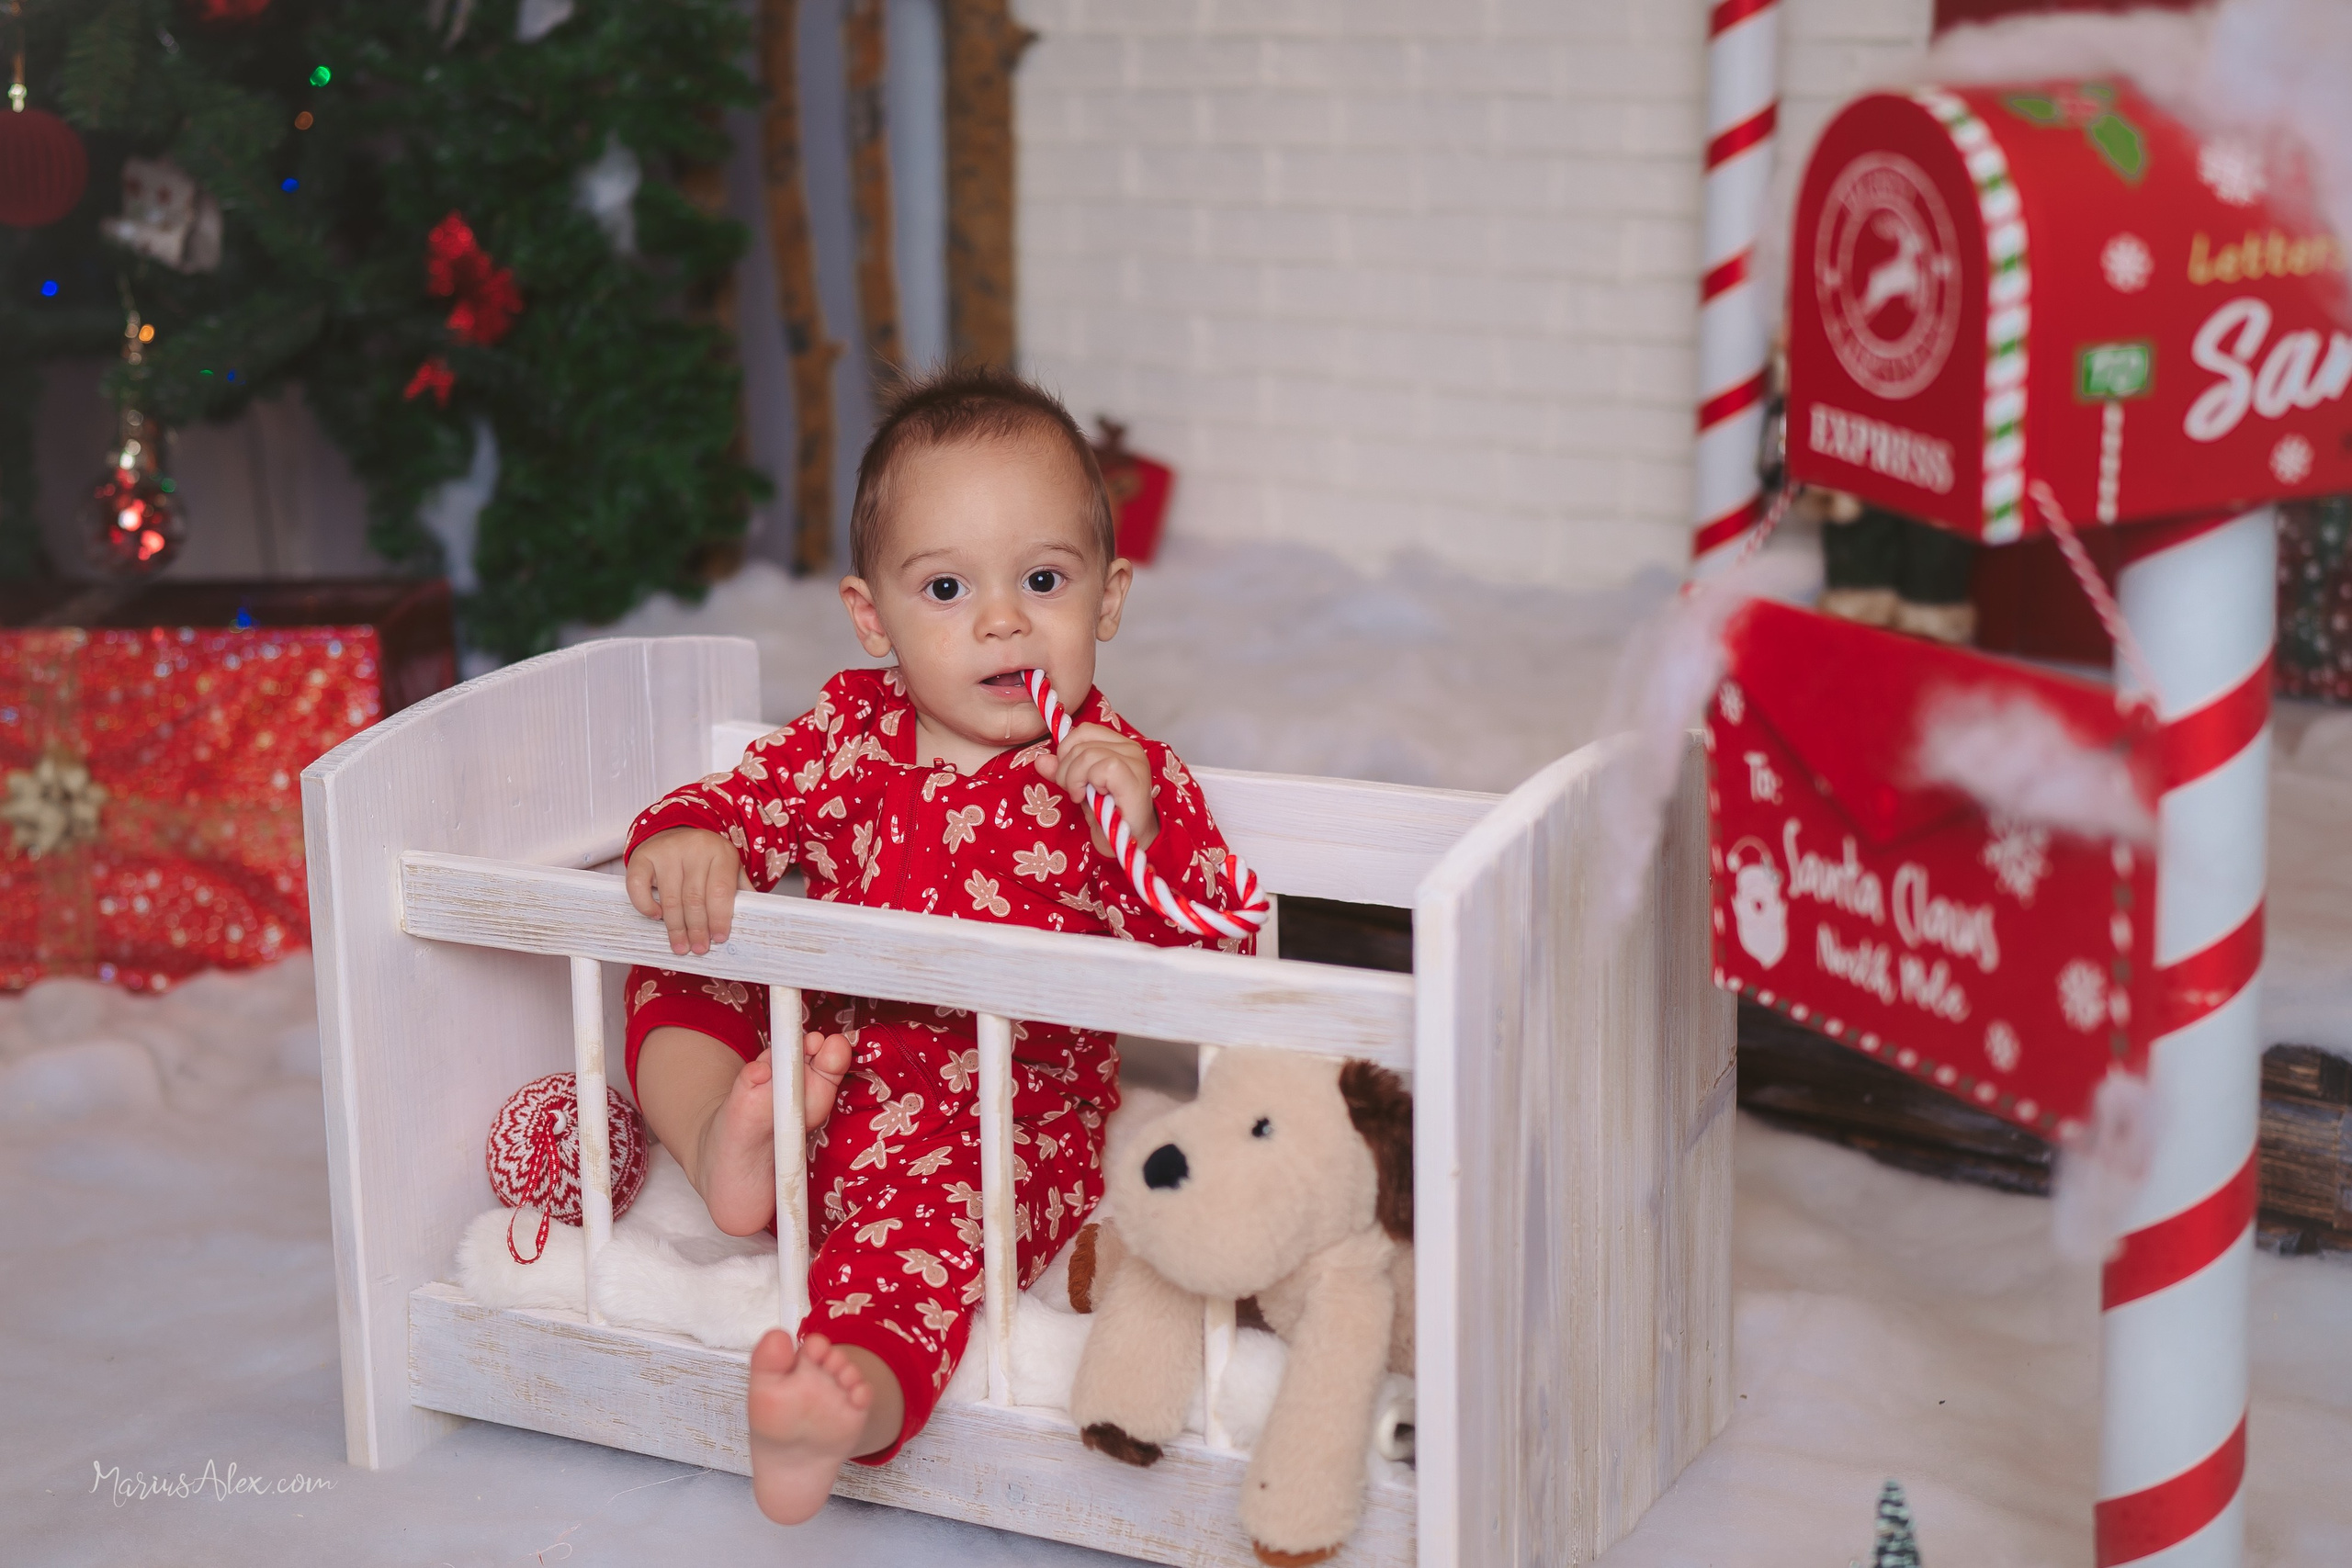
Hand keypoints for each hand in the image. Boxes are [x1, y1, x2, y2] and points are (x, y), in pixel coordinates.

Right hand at [625, 827, 744, 955]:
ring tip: (681, 945)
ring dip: (676, 927)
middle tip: (699, 948)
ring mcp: (667, 851)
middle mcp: (694, 848)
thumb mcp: (728, 867)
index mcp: (720, 852)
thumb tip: (753, 917)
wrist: (676, 832)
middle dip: (697, 928)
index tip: (719, 938)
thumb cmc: (704, 857)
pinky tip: (657, 917)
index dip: (720, 917)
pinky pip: (639, 886)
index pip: (720, 890)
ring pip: (671, 898)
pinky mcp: (642, 856)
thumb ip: (739, 890)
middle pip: (695, 898)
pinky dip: (647, 906)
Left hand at [1035, 723, 1156, 853]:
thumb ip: (1062, 772)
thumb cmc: (1110, 818)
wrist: (1129, 844)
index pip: (1083, 731)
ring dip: (1074, 780)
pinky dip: (1090, 783)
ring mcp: (1134, 761)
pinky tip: (1095, 798)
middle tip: (1075, 793)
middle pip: (1080, 743)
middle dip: (1066, 770)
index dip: (1067, 751)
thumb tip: (1041, 760)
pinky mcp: (1134, 777)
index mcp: (1118, 746)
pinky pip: (1102, 767)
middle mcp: (1130, 748)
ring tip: (1083, 797)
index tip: (1069, 778)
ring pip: (1086, 754)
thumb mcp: (1080, 790)